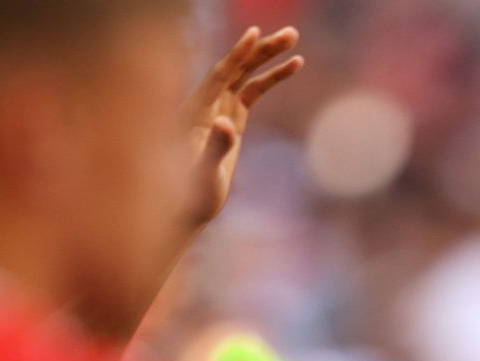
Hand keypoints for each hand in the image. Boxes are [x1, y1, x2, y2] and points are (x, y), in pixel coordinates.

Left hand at [184, 27, 305, 230]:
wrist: (185, 208)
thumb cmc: (188, 196)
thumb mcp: (202, 175)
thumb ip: (214, 147)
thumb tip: (226, 123)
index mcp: (195, 111)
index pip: (219, 75)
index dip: (237, 55)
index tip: (255, 34)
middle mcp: (206, 104)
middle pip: (236, 68)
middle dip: (262, 49)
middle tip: (291, 33)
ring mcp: (219, 110)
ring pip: (246, 75)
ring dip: (269, 57)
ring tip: (294, 41)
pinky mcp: (231, 119)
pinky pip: (253, 91)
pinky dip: (271, 78)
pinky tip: (293, 66)